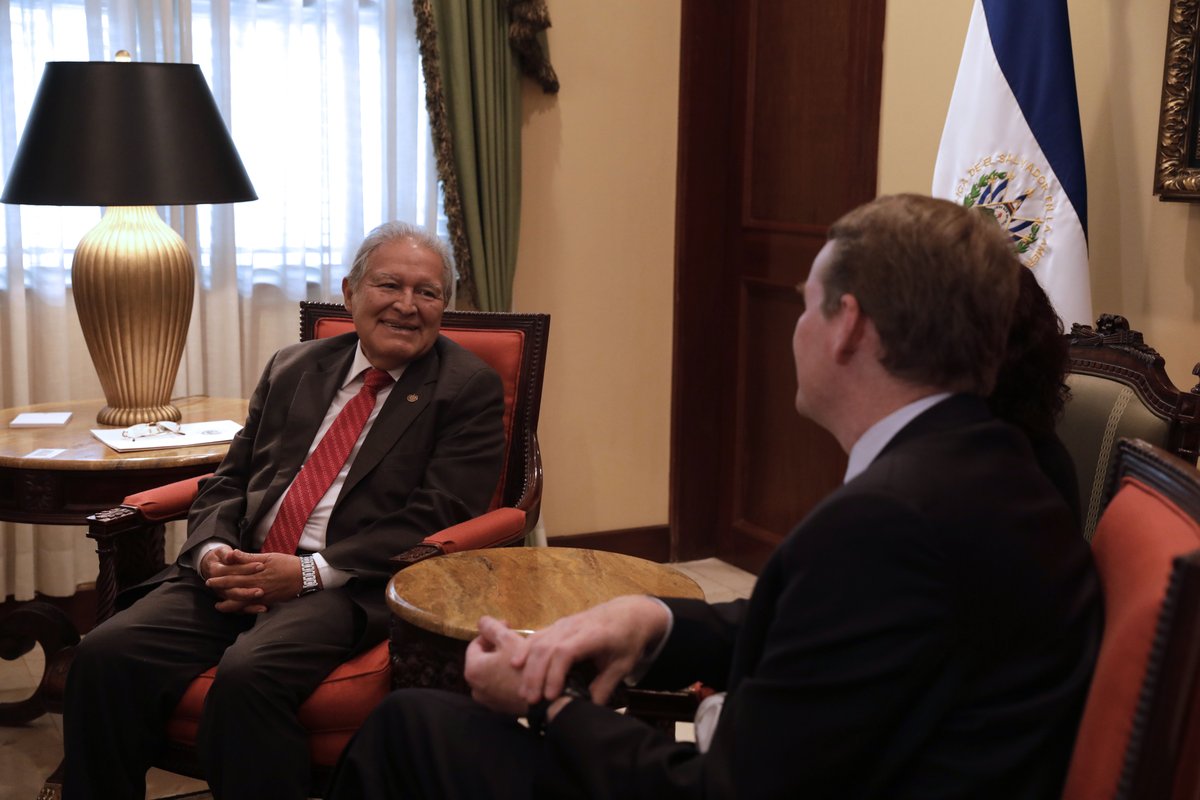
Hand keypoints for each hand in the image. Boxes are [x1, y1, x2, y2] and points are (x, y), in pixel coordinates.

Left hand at [204, 549, 305, 612]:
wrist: (305, 576)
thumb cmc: (287, 564)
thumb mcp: (268, 556)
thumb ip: (249, 557)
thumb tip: (232, 554)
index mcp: (256, 573)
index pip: (233, 575)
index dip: (221, 577)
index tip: (210, 577)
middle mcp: (257, 585)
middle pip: (234, 588)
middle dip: (221, 588)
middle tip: (210, 587)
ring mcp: (262, 595)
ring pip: (241, 601)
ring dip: (228, 604)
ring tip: (219, 606)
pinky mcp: (268, 601)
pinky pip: (251, 607)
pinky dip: (242, 609)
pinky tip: (237, 610)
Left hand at [464, 616, 529, 715]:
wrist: (543, 700)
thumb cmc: (524, 667)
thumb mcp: (509, 640)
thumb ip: (492, 627)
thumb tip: (481, 620)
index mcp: (473, 670)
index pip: (476, 644)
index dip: (491, 632)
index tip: (507, 627)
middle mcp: (474, 687)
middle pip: (483, 659)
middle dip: (497, 647)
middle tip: (513, 640)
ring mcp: (487, 700)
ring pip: (491, 673)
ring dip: (501, 663)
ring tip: (518, 656)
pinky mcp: (499, 707)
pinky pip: (499, 687)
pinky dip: (505, 677)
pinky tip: (520, 673)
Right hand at [516, 595, 670, 705]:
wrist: (629, 613)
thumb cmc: (628, 639)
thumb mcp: (623, 665)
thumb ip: (605, 686)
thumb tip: (588, 710)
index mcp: (593, 635)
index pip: (566, 651)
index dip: (555, 674)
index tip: (551, 696)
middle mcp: (574, 626)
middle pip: (547, 648)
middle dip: (536, 675)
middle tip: (532, 700)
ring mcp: (563, 624)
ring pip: (538, 641)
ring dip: (528, 667)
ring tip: (524, 691)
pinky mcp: (557, 625)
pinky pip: (537, 635)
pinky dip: (525, 650)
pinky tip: (516, 665)